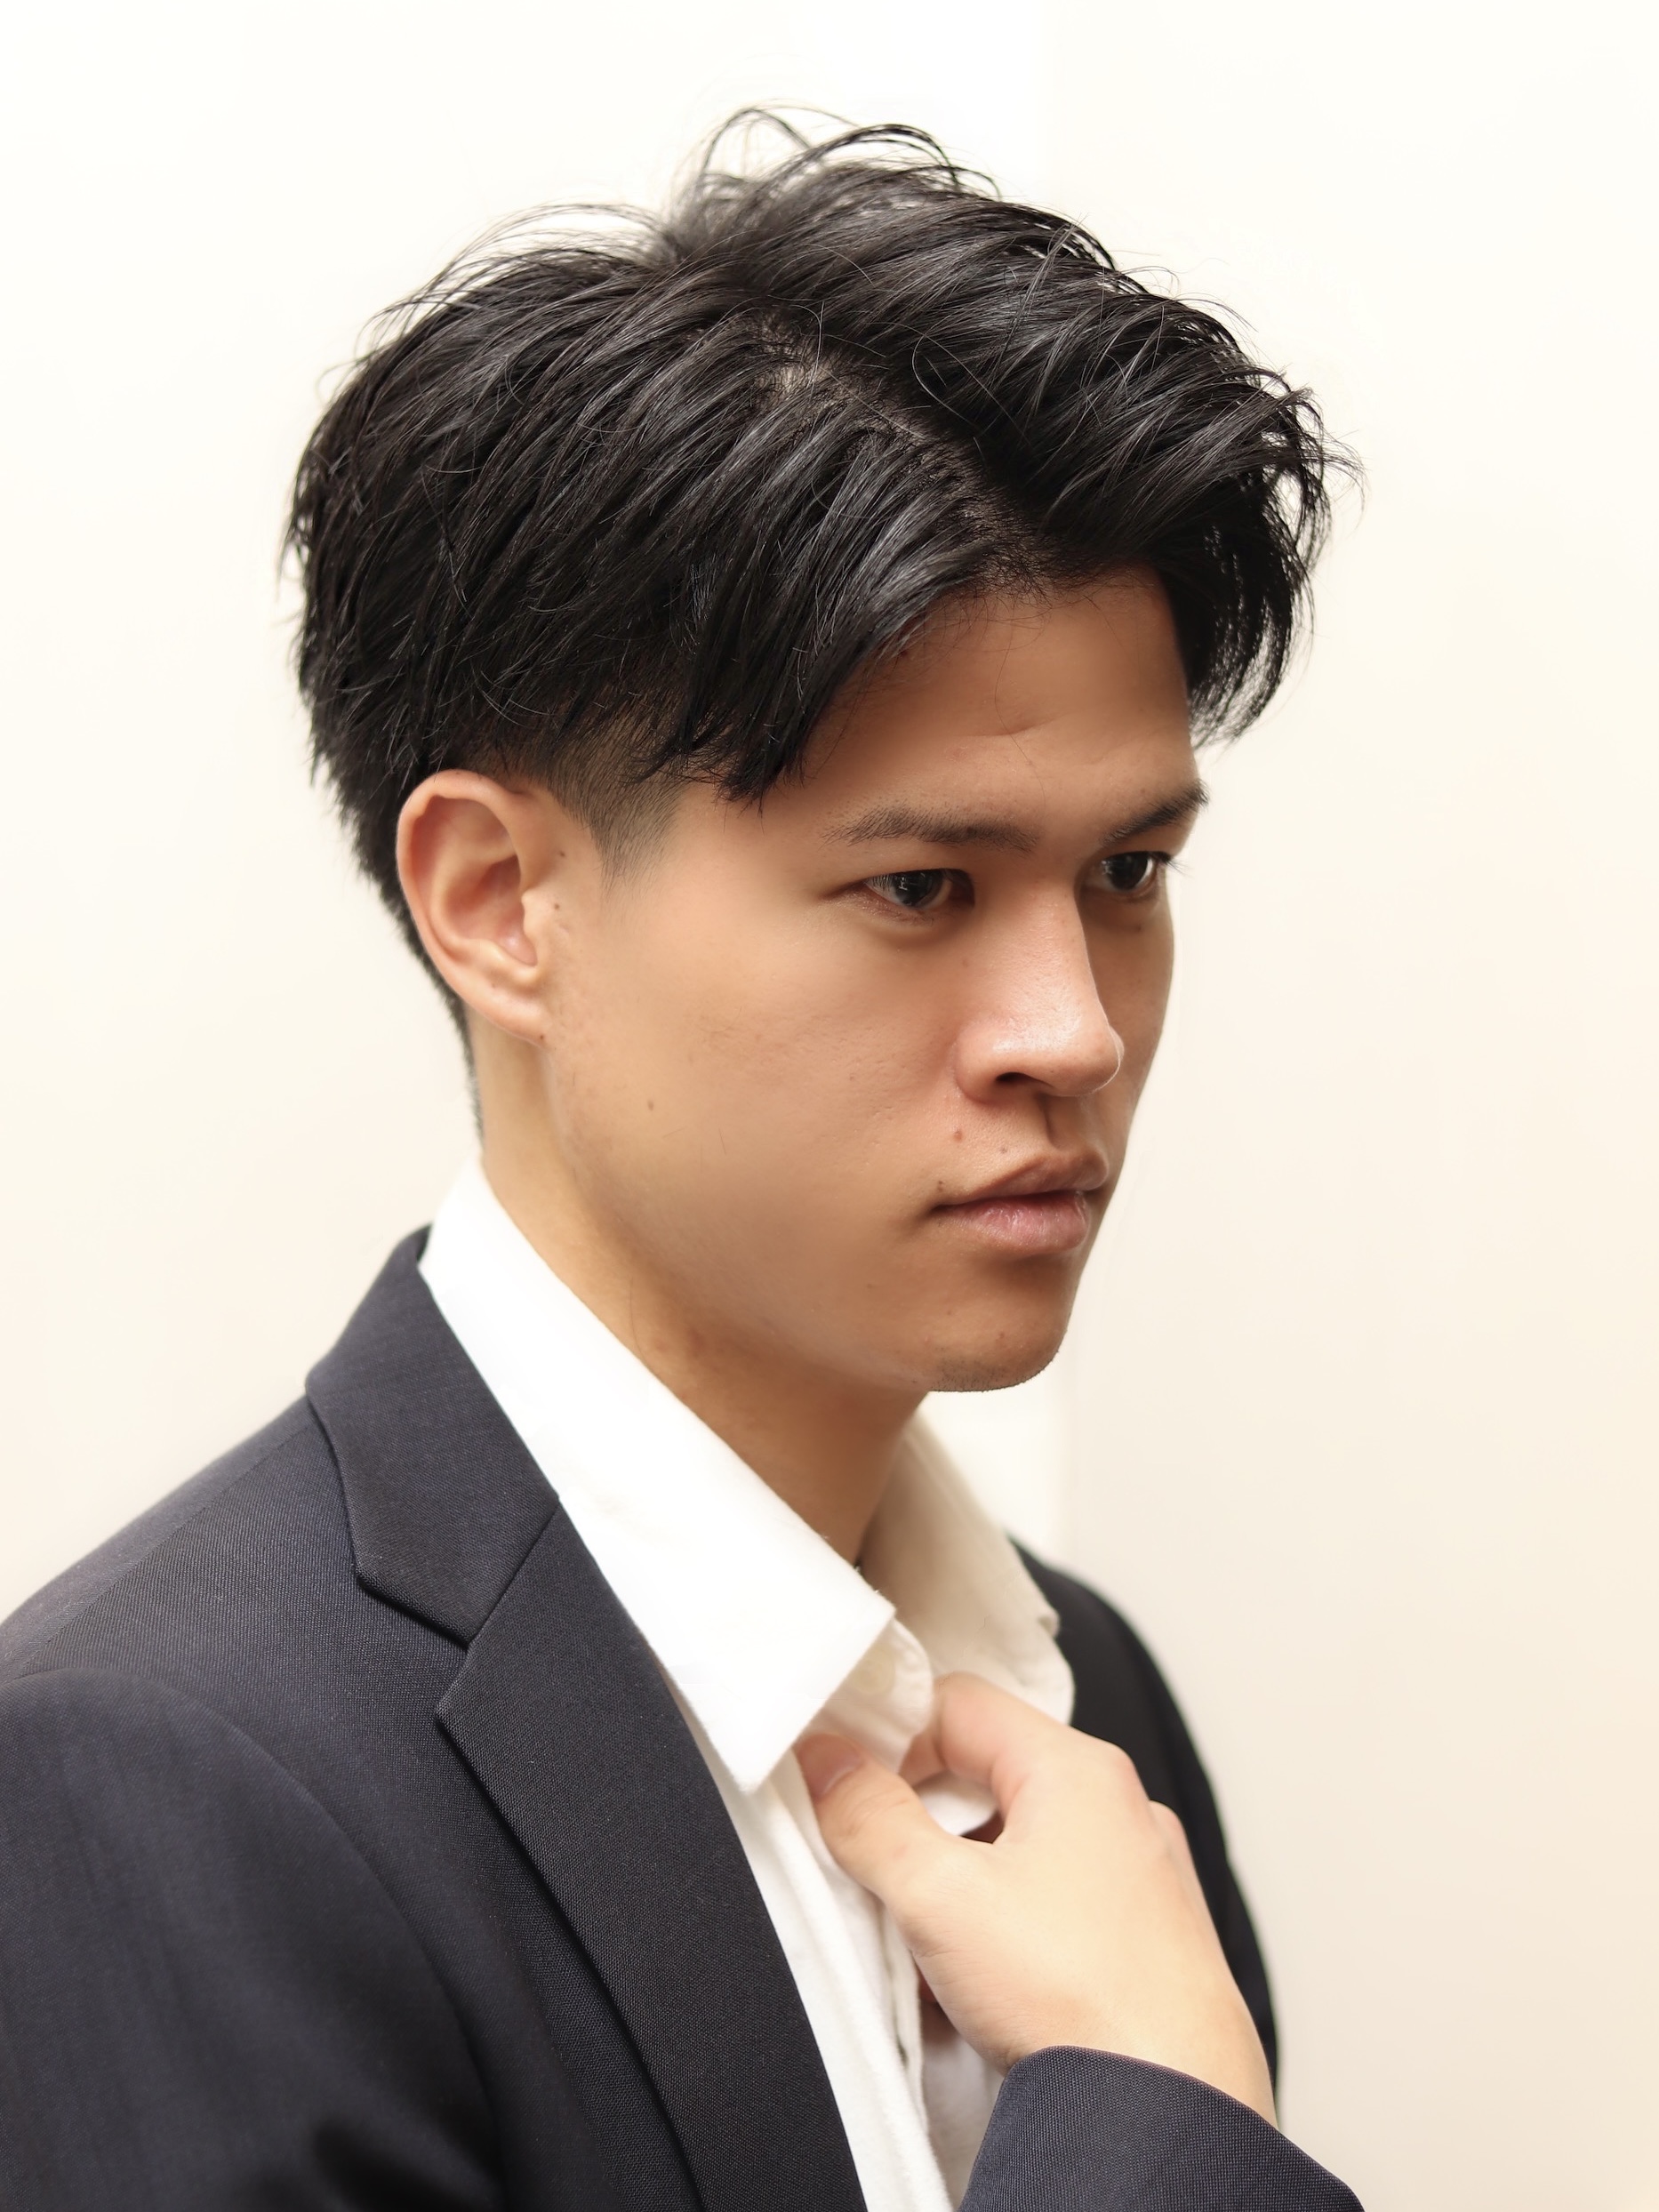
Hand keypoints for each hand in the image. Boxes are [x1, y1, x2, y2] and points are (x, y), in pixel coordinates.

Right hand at [796, 1672, 1274, 2122]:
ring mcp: (1143, 1878)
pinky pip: (1057, 1909)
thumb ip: (871, 1820)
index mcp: (1078, 1770)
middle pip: (989, 1776)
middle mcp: (1122, 1809)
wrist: (1173, 2114)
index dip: (890, 1736)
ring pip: (1022, 1850)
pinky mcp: (1150, 1944)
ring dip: (963, 1889)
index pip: (958, 1705)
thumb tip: (831, 1765)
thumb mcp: (941, 1898)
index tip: (844, 1784)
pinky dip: (1009, 1934)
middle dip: (923, 1826)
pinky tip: (981, 1993)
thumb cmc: (1085, 1999)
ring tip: (932, 1951)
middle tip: (882, 1875)